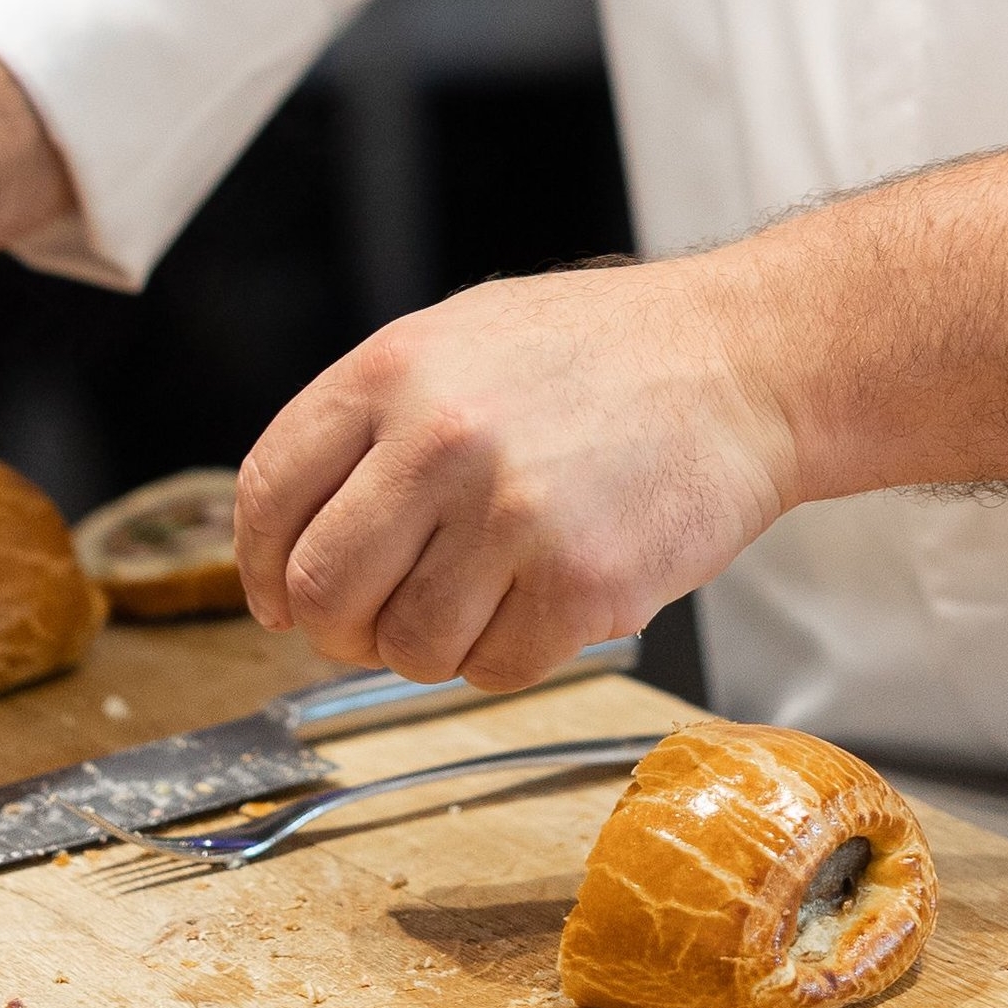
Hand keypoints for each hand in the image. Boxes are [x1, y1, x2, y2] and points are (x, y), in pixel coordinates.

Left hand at [233, 143, 1007, 690]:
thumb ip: (373, 421)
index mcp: (396, 370)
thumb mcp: (465, 339)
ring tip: (486, 593)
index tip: (275, 595)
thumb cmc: (608, 354)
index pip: (270, 493)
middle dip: (338, 625)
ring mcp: (511, 515)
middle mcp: (441, 439)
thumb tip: (286, 536)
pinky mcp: (582, 585)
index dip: (260, 564)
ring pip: (405, 647)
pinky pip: (495, 669)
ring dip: (432, 643)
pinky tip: (547, 598)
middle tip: (378, 618)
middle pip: (322, 591)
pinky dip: (510, 654)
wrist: (747, 363)